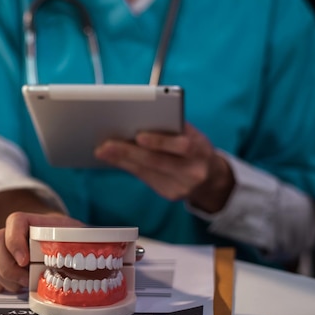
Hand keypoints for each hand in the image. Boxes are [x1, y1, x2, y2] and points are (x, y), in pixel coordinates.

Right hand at [0, 212, 84, 292]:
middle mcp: (14, 233)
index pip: (15, 221)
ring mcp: (3, 249)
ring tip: (23, 286)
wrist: (65, 245)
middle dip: (9, 267)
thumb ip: (84, 242)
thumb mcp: (81, 238)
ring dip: (4, 279)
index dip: (15, 240)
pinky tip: (14, 287)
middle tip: (27, 281)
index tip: (25, 261)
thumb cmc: (73, 241)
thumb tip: (97, 257)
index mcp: (35, 222)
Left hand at [94, 123, 234, 212]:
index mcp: (200, 149)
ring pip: (147, 172)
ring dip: (122, 160)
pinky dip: (128, 167)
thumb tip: (135, 119)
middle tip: (106, 144)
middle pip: (157, 161)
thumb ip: (170, 127)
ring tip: (103, 151)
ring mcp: (182, 186)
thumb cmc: (194, 147)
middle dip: (129, 152)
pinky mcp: (171, 195)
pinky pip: (145, 179)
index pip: (181, 146)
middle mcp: (193, 170)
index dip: (159, 141)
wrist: (211, 177)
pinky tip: (114, 159)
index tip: (139, 135)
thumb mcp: (191, 134)